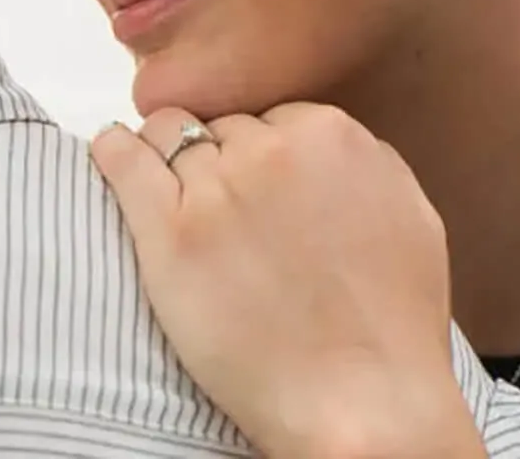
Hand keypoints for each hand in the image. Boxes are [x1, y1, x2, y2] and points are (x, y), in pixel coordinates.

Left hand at [92, 103, 485, 458]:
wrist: (363, 400)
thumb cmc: (393, 324)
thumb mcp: (408, 212)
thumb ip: (365, 163)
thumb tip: (328, 148)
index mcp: (331, 136)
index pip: (271, 119)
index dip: (261, 156)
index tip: (257, 191)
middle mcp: (271, 151)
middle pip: (221, 128)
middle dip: (220, 160)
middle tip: (223, 213)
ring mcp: (216, 190)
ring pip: (168, 135)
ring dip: (166, 158)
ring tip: (167, 192)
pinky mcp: (170, 234)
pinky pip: (124, 162)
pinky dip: (114, 152)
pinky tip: (111, 153)